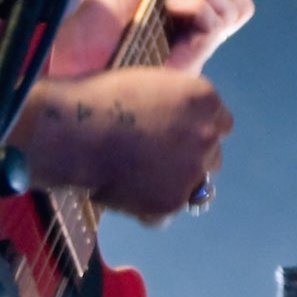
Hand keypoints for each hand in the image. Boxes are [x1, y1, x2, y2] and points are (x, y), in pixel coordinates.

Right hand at [20, 66, 231, 222]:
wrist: (75, 132)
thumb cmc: (103, 99)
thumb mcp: (152, 84)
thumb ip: (176, 102)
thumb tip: (182, 115)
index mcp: (204, 100)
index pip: (222, 124)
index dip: (199, 132)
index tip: (179, 137)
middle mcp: (207, 136)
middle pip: (212, 156)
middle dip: (191, 159)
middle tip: (156, 160)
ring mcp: (192, 171)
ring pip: (196, 187)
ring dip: (175, 185)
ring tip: (138, 180)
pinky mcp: (171, 201)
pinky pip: (167, 212)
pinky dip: (150, 209)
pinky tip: (126, 195)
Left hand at [52, 0, 253, 75]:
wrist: (73, 56)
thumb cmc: (92, 26)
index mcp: (180, 16)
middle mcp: (192, 34)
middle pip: (239, 3)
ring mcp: (193, 49)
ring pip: (234, 11)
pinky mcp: (190, 62)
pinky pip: (215, 26)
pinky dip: (197, 5)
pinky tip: (170, 5)